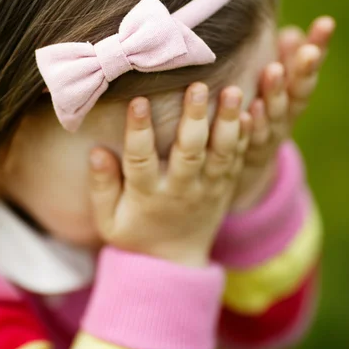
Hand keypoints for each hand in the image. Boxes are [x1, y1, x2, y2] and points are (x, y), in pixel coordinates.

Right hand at [89, 83, 250, 266]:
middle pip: (190, 152)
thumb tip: (97, 152)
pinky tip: (251, 110)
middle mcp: (181, 190)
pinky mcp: (224, 187)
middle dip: (193, 118)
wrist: (174, 262)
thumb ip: (101, 186)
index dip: (139, 132)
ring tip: (233, 90)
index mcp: (148, 196)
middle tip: (196, 86)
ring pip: (220, 153)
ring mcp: (207, 189)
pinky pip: (237, 160)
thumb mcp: (108, 220)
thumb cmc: (135, 234)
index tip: (138, 102)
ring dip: (227, 121)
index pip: (141, 160)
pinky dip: (244, 136)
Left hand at [231, 16, 335, 211]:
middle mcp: (285, 117)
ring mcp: (268, 137)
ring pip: (274, 115)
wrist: (245, 171)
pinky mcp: (249, 155)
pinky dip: (250, 127)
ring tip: (272, 71)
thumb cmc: (260, 121)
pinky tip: (248, 114)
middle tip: (308, 51)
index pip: (307, 68)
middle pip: (297, 92)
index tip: (325, 23)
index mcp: (292, 97)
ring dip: (274, 94)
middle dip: (302, 70)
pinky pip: (250, 140)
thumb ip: (283, 66)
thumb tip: (292, 32)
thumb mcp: (275, 94)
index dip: (318, 47)